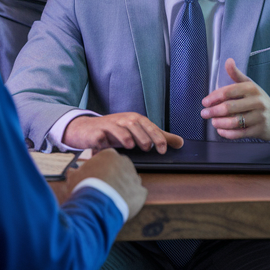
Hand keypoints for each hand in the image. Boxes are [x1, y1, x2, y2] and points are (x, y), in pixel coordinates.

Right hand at [63, 112, 184, 153]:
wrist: (88, 129)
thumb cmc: (116, 131)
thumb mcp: (138, 132)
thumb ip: (158, 137)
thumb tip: (181, 142)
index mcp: (134, 120)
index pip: (149, 126)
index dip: (157, 137)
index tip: (164, 149)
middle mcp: (122, 120)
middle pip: (134, 125)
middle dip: (143, 136)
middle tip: (148, 148)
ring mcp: (107, 126)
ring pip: (117, 128)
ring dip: (125, 136)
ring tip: (131, 146)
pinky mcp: (94, 133)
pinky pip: (98, 136)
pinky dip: (102, 140)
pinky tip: (105, 147)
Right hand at [67, 148, 146, 218]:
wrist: (97, 205)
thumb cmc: (85, 188)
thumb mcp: (74, 177)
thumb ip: (75, 172)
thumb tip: (71, 171)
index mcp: (109, 155)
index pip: (107, 158)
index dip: (101, 169)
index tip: (97, 177)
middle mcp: (125, 163)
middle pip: (121, 168)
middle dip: (115, 177)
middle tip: (105, 188)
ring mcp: (135, 177)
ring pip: (130, 181)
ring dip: (123, 188)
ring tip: (112, 198)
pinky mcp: (141, 192)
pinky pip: (137, 194)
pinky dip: (131, 199)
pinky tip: (121, 204)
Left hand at [201, 59, 269, 141]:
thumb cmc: (260, 101)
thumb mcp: (250, 85)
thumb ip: (236, 75)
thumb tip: (228, 61)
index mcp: (252, 88)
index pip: (229, 91)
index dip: (214, 97)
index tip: (205, 102)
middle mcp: (257, 102)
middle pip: (229, 107)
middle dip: (213, 111)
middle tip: (204, 113)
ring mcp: (259, 117)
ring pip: (234, 121)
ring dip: (219, 123)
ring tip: (213, 122)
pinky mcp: (259, 130)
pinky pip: (239, 133)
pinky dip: (227, 133)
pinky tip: (221, 131)